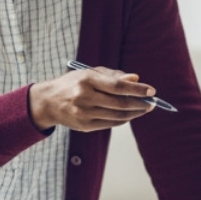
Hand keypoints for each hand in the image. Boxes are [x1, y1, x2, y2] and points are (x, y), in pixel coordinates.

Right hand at [28, 66, 155, 131]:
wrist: (48, 101)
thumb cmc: (73, 84)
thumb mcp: (90, 73)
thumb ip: (114, 75)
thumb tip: (136, 79)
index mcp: (87, 80)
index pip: (118, 86)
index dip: (137, 89)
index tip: (151, 91)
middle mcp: (84, 97)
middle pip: (120, 103)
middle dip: (140, 103)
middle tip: (152, 102)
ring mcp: (84, 113)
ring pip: (117, 116)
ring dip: (135, 113)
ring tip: (144, 108)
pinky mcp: (84, 126)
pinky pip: (111, 124)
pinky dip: (124, 120)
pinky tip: (131, 115)